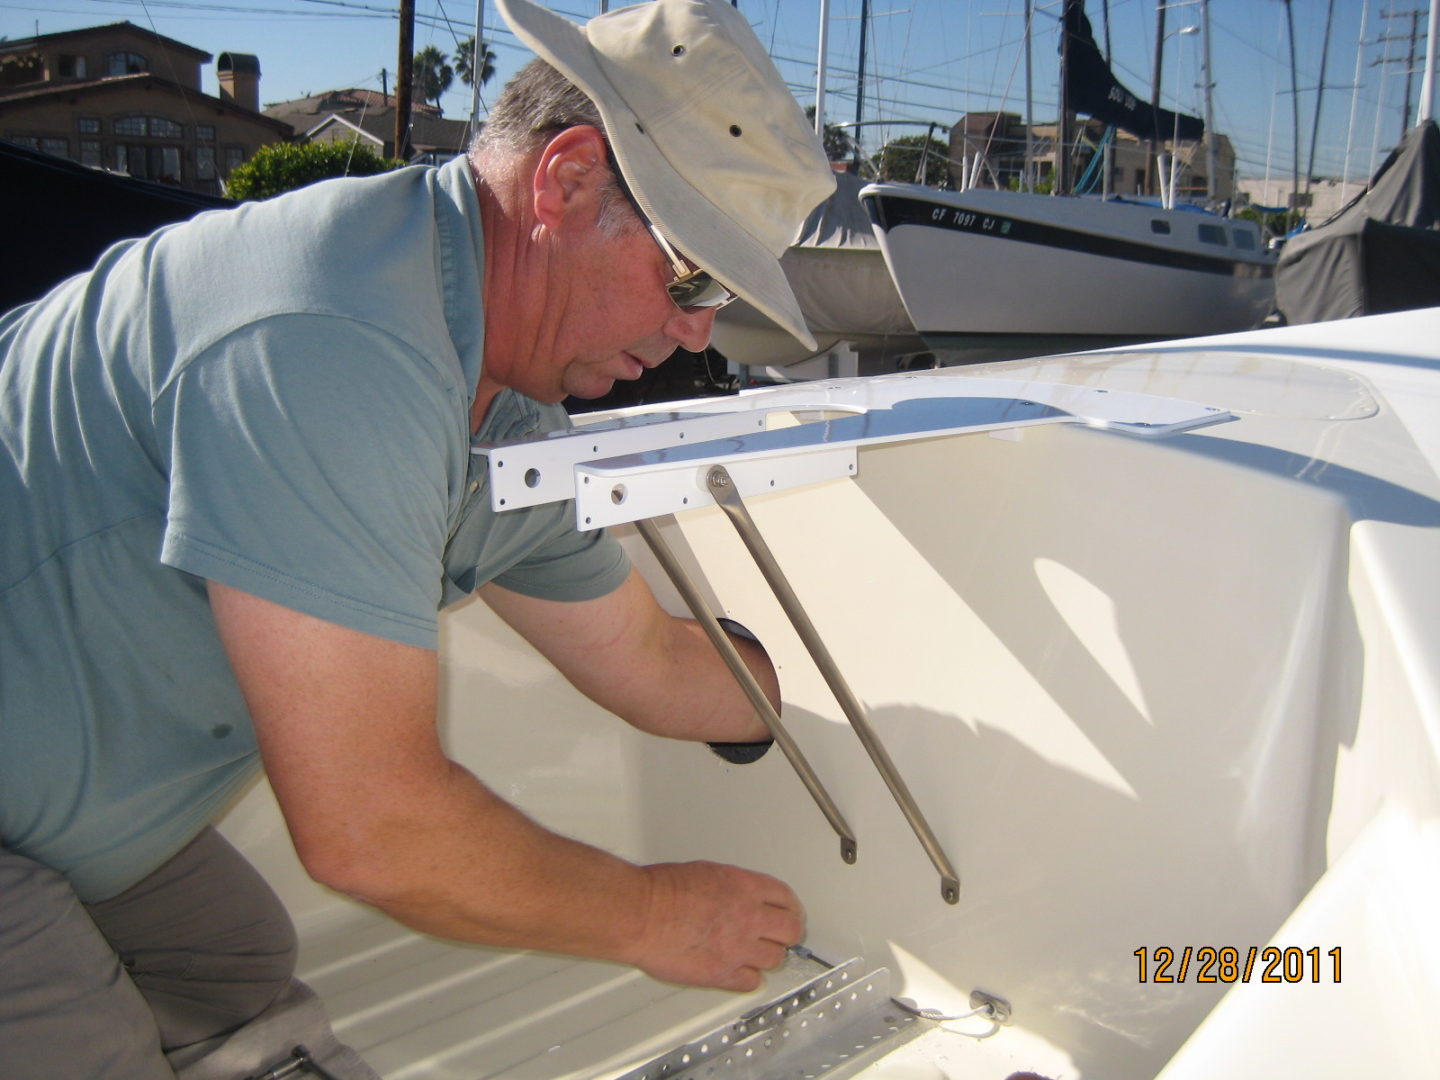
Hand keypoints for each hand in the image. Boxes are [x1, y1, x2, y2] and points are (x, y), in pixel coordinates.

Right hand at [627, 861, 804, 990]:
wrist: (641, 914)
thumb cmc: (660, 890)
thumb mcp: (706, 872)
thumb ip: (730, 887)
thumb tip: (735, 896)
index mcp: (745, 887)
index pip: (786, 898)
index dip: (789, 908)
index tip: (787, 913)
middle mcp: (749, 917)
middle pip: (791, 931)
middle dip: (786, 934)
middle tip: (779, 936)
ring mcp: (738, 947)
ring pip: (775, 959)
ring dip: (766, 957)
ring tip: (753, 954)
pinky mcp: (723, 974)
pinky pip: (751, 982)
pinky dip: (747, 978)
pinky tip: (738, 972)